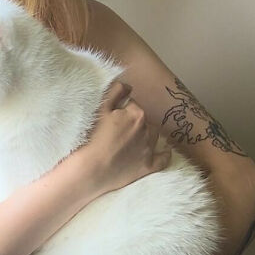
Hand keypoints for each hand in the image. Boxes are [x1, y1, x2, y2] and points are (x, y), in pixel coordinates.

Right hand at [80, 80, 171, 197]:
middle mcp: (147, 130)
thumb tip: (127, 85)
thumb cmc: (92, 138)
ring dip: (146, 135)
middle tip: (117, 130)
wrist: (91, 169)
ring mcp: (149, 149)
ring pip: (154, 136)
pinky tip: (163, 152)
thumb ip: (115, 91)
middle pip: (144, 120)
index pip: (132, 105)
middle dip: (134, 122)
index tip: (112, 117)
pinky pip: (163, 159)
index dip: (121, 110)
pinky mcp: (148, 166)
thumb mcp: (99, 108)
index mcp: (137, 114)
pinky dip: (164, 155)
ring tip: (131, 140)